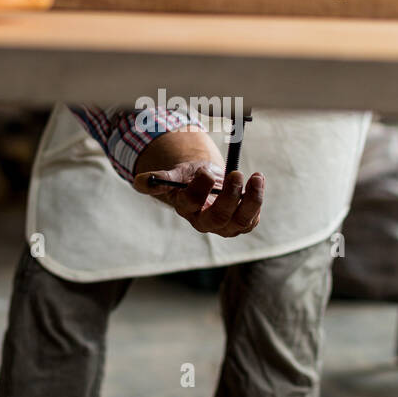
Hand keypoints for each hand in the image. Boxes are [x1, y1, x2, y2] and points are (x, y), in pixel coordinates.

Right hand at [133, 159, 264, 236]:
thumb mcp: (175, 175)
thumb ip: (159, 179)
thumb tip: (140, 182)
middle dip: (229, 196)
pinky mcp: (242, 223)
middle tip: (236, 174)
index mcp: (187, 209)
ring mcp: (226, 226)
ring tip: (256, 177)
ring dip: (251, 200)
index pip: (190, 204)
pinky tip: (257, 182)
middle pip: (218, 217)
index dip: (198, 189)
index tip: (206, 171)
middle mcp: (206, 222)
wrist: (206, 182)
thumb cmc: (189, 178)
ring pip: (241, 221)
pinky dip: (257, 201)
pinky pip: (252, 218)